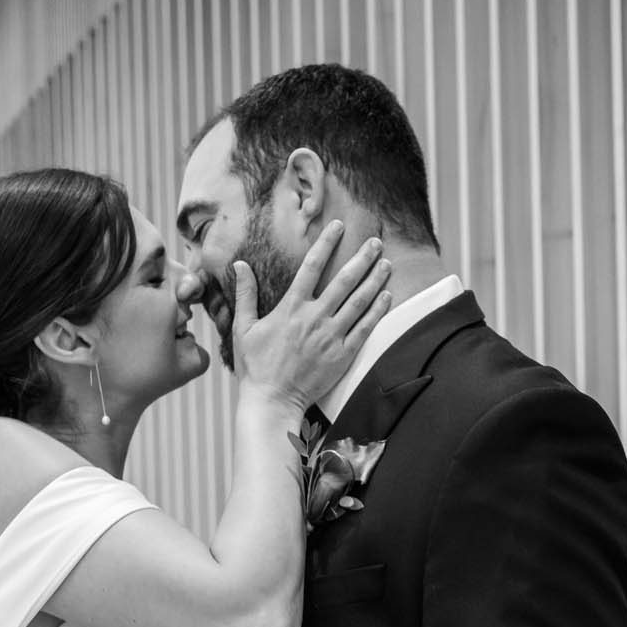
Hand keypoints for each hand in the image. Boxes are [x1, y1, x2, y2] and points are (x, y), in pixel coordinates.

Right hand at [232, 221, 391, 411]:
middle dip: (361, 258)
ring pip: (359, 302)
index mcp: (291, 308)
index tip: (338, 226)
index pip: (312, 266)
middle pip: (344, 280)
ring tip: (386, 264)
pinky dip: (377, 311)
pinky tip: (387, 296)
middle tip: (375, 241)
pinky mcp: (342, 355)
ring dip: (374, 280)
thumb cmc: (255, 367)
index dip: (326, 243)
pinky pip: (365, 329)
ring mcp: (331, 337)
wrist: (272, 401)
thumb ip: (245, 294)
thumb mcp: (243, 328)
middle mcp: (314, 318)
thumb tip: (240, 264)